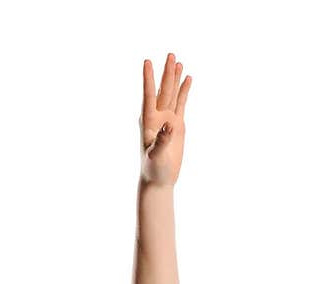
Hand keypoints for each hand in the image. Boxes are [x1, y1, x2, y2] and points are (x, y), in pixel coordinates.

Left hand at [139, 52, 191, 187]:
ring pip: (172, 94)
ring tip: (177, 61)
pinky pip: (181, 103)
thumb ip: (162, 140)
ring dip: (174, 78)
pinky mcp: (177, 125)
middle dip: (166, 73)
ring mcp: (167, 119)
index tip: (147, 62)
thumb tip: (169, 126)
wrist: (160, 178)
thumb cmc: (154, 168)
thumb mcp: (156, 155)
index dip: (148, 79)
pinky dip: (184, 91)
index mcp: (149, 120)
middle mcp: (157, 116)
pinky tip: (187, 79)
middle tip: (170, 55)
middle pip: (163, 90)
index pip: (148, 95)